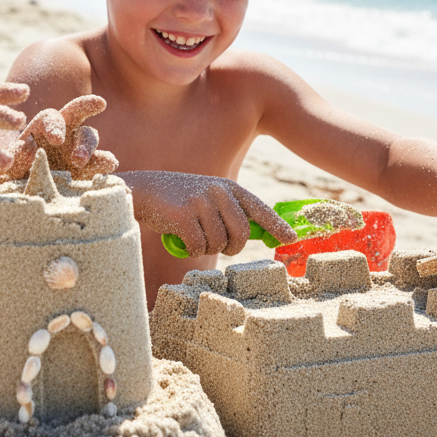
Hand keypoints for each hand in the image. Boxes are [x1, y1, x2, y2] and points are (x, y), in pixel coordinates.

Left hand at [0, 94, 118, 181]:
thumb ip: (15, 155)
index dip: (54, 125)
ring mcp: (77, 149)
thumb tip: (27, 149)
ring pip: (89, 137)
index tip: (56, 140)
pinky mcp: (88, 168)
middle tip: (95, 108)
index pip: (50, 118)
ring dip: (88, 146)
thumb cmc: (13, 174)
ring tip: (81, 160)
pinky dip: (105, 162)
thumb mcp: (8, 164)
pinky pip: (101, 161)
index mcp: (41, 127)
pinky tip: (109, 167)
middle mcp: (62, 132)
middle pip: (77, 112)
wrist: (22, 194)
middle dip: (86, 106)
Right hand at [121, 171, 297, 256]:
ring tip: (195, 237)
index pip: (259, 208)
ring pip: (219, 243)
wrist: (144, 190)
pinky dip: (191, 249)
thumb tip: (256, 234)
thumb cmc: (180, 200)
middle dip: (232, 247)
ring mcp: (201, 201)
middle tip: (221, 247)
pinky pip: (199, 246)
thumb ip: (230, 211)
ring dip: (208, 248)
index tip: (292, 238)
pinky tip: (182, 238)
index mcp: (229, 187)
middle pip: (241, 233)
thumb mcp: (209, 198)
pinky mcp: (184, 214)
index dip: (276, 225)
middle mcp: (219, 191)